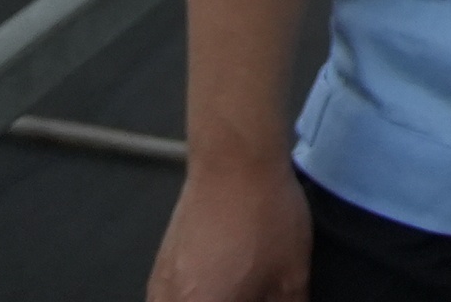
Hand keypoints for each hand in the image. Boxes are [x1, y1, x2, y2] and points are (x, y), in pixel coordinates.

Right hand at [144, 156, 311, 301]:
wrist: (233, 163)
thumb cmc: (266, 219)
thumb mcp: (291, 274)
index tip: (264, 299)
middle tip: (251, 293)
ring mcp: (159, 285)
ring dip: (206, 301)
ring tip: (235, 290)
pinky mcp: (159, 265)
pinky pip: (167, 300)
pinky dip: (189, 300)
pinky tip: (216, 290)